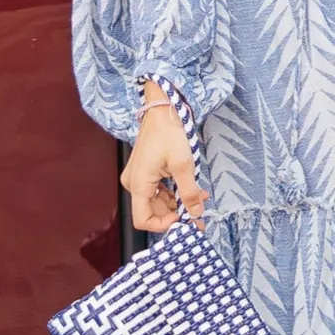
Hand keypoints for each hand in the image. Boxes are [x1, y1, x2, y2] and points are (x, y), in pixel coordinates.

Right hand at [120, 86, 206, 232]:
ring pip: (158, 202)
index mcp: (138, 184)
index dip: (163, 224)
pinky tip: (192, 189)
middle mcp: (134, 183)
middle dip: (177, 214)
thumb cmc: (168, 132)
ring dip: (179, 203)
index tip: (183, 217)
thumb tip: (196, 214)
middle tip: (199, 213)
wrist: (162, 109)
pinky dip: (175, 193)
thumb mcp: (183, 164)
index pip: (143, 220)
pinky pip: (158, 191)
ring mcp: (138, 178)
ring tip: (200, 197)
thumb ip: (189, 192)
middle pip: (153, 212)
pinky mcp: (145, 173)